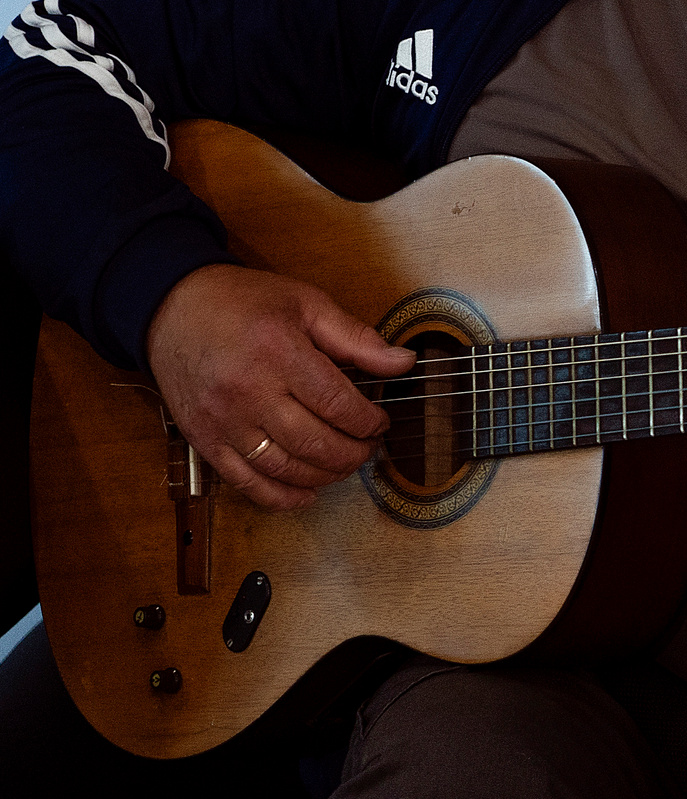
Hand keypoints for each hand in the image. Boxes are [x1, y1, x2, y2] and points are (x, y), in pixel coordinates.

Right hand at [145, 263, 412, 512]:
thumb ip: (356, 338)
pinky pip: (245, 482)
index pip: (338, 405)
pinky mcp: (204, 439)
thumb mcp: (306, 304)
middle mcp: (249, 392)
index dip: (368, 422)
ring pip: (284, 468)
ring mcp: (223, 421)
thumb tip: (403, 362)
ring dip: (323, 476)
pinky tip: (306, 493)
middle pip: (315, 443)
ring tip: (343, 465)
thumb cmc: (241, 302)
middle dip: (353, 453)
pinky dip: (279, 496)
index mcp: (279, 353)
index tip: (379, 421)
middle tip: (368, 447)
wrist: (171, 308)